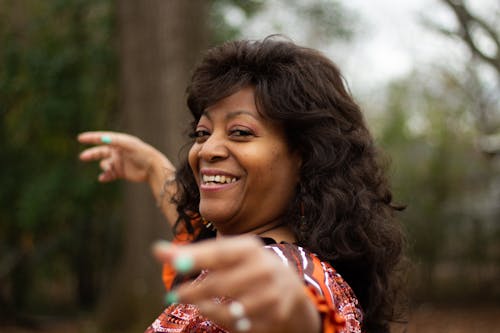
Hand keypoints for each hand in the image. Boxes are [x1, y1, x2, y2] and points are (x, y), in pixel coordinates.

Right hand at [78, 131, 178, 224]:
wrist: (152, 168)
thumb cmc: (142, 153)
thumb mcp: (129, 145)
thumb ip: (115, 141)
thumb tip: (102, 138)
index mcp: (120, 142)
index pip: (103, 138)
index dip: (91, 138)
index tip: (80, 138)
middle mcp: (118, 151)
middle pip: (100, 152)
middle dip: (91, 154)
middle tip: (83, 157)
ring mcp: (119, 162)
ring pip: (104, 164)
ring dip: (104, 167)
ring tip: (110, 169)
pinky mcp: (121, 172)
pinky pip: (109, 174)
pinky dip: (105, 176)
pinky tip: (103, 178)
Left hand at [153, 237, 320, 332]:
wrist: (292, 292)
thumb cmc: (249, 268)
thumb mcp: (228, 255)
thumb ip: (193, 254)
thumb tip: (157, 250)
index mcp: (251, 249)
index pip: (219, 253)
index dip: (196, 258)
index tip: (174, 264)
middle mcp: (264, 270)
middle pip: (221, 284)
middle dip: (194, 292)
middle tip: (175, 295)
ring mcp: (271, 296)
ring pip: (229, 309)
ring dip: (207, 309)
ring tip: (196, 305)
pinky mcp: (274, 318)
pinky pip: (240, 325)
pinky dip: (224, 321)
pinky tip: (216, 314)